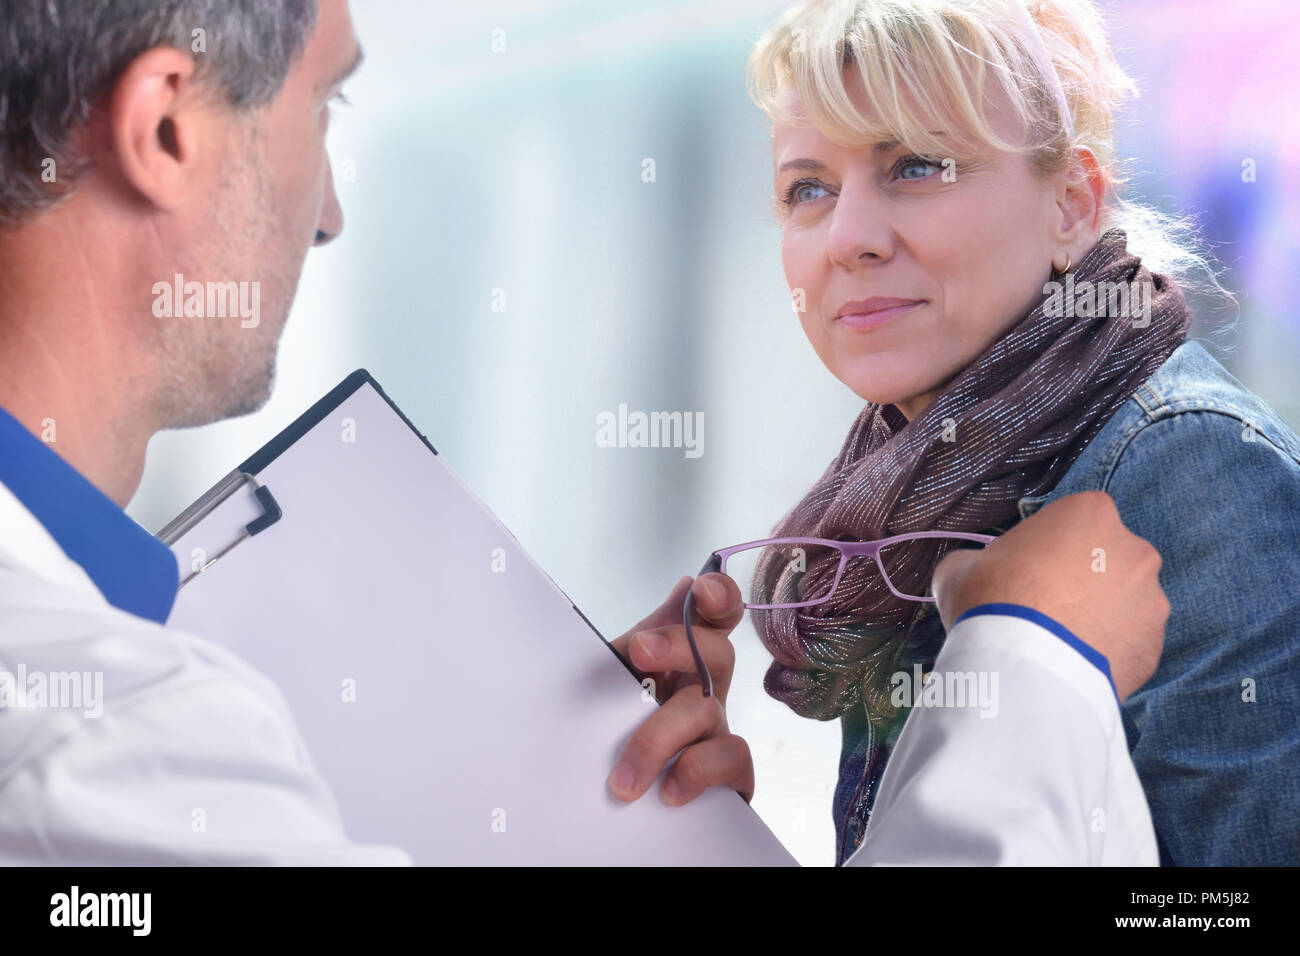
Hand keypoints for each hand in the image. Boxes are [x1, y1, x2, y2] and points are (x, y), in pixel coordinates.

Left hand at [606, 573, 754, 804]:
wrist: (611, 803)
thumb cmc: (615, 731)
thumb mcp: (617, 679)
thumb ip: (645, 636)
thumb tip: (684, 586)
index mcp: (682, 662)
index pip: (714, 619)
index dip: (719, 597)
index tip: (703, 589)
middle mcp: (707, 691)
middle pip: (718, 653)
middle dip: (680, 645)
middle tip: (638, 652)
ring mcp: (719, 732)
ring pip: (707, 712)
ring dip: (658, 738)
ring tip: (623, 777)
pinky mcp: (730, 775)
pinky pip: (731, 759)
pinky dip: (697, 772)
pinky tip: (668, 792)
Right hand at [931, 491, 1168, 701]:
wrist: (1024, 668)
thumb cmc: (992, 599)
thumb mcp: (960, 566)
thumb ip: (979, 561)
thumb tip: (978, 572)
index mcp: (1090, 512)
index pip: (1071, 522)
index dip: (1045, 547)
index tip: (1025, 571)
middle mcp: (1133, 548)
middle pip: (1105, 559)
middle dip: (1081, 579)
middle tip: (1043, 607)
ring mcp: (1151, 598)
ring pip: (1121, 603)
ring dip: (1097, 616)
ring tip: (1060, 642)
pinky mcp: (1155, 644)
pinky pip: (1128, 643)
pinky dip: (1107, 651)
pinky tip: (1075, 663)